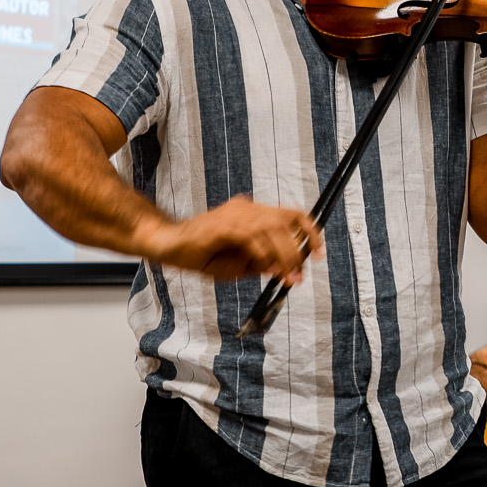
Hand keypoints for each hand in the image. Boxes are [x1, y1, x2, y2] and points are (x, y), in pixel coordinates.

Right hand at [140, 195, 324, 282]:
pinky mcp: (222, 225)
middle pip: (286, 220)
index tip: (320, 253)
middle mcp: (247, 209)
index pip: (291, 215)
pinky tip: (267, 268)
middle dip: (299, 249)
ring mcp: (234, 215)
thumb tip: (283, 269)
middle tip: (300, 275)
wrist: (167, 244)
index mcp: (253, 214)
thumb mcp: (237, 265)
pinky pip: (251, 237)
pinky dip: (264, 254)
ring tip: (288, 276)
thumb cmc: (200, 254)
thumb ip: (259, 264)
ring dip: (284, 254)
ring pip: (273, 228)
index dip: (310, 231)